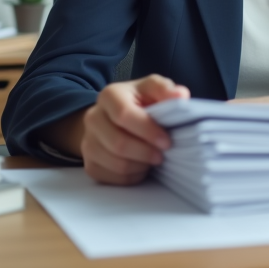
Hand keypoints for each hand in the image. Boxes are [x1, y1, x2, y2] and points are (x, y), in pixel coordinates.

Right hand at [51, 74, 189, 185]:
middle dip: (146, 152)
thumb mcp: (152, 89)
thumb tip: (181, 95)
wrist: (113, 118)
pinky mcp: (89, 164)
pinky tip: (140, 167)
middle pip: (118, 144)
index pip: (124, 115)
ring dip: (141, 166)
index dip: (147, 131)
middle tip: (162, 155)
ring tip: (152, 159)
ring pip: (116, 164)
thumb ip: (165, 90)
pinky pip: (112, 178)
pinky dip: (131, 177)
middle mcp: (93, 118)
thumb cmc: (139, 103)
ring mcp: (87, 143)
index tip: (167, 141)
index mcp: (109, 96)